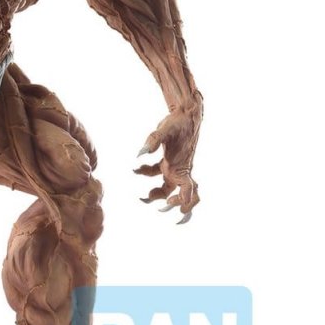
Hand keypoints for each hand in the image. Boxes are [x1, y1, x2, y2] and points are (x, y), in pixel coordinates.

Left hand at [135, 95, 202, 223]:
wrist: (185, 113)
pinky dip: (146, 173)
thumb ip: (153, 141)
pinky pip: (157, 173)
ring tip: (143, 198)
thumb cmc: (178, 122)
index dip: (184, 200)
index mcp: (182, 167)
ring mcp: (174, 166)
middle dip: (173, 204)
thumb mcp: (165, 130)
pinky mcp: (167, 160)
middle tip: (160, 210)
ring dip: (157, 194)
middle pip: (180, 193)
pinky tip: (135, 168)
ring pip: (167, 187)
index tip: (174, 207)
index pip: (188, 188)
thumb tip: (140, 153)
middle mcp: (180, 169)